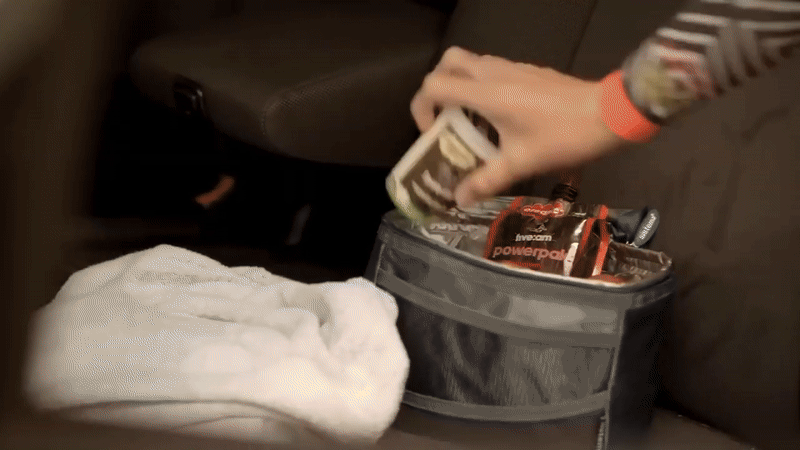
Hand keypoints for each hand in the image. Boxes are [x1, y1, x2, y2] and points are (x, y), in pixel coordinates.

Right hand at [411, 47, 627, 207]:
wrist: (609, 114)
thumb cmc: (563, 137)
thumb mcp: (521, 164)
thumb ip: (486, 181)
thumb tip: (459, 199)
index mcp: (486, 93)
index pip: (434, 85)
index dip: (422, 108)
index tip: (433, 133)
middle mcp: (494, 73)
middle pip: (448, 62)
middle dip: (437, 88)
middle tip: (445, 118)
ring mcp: (513, 68)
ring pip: (472, 64)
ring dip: (461, 88)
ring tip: (470, 123)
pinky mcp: (529, 71)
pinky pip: (493, 70)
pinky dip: (483, 88)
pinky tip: (499, 120)